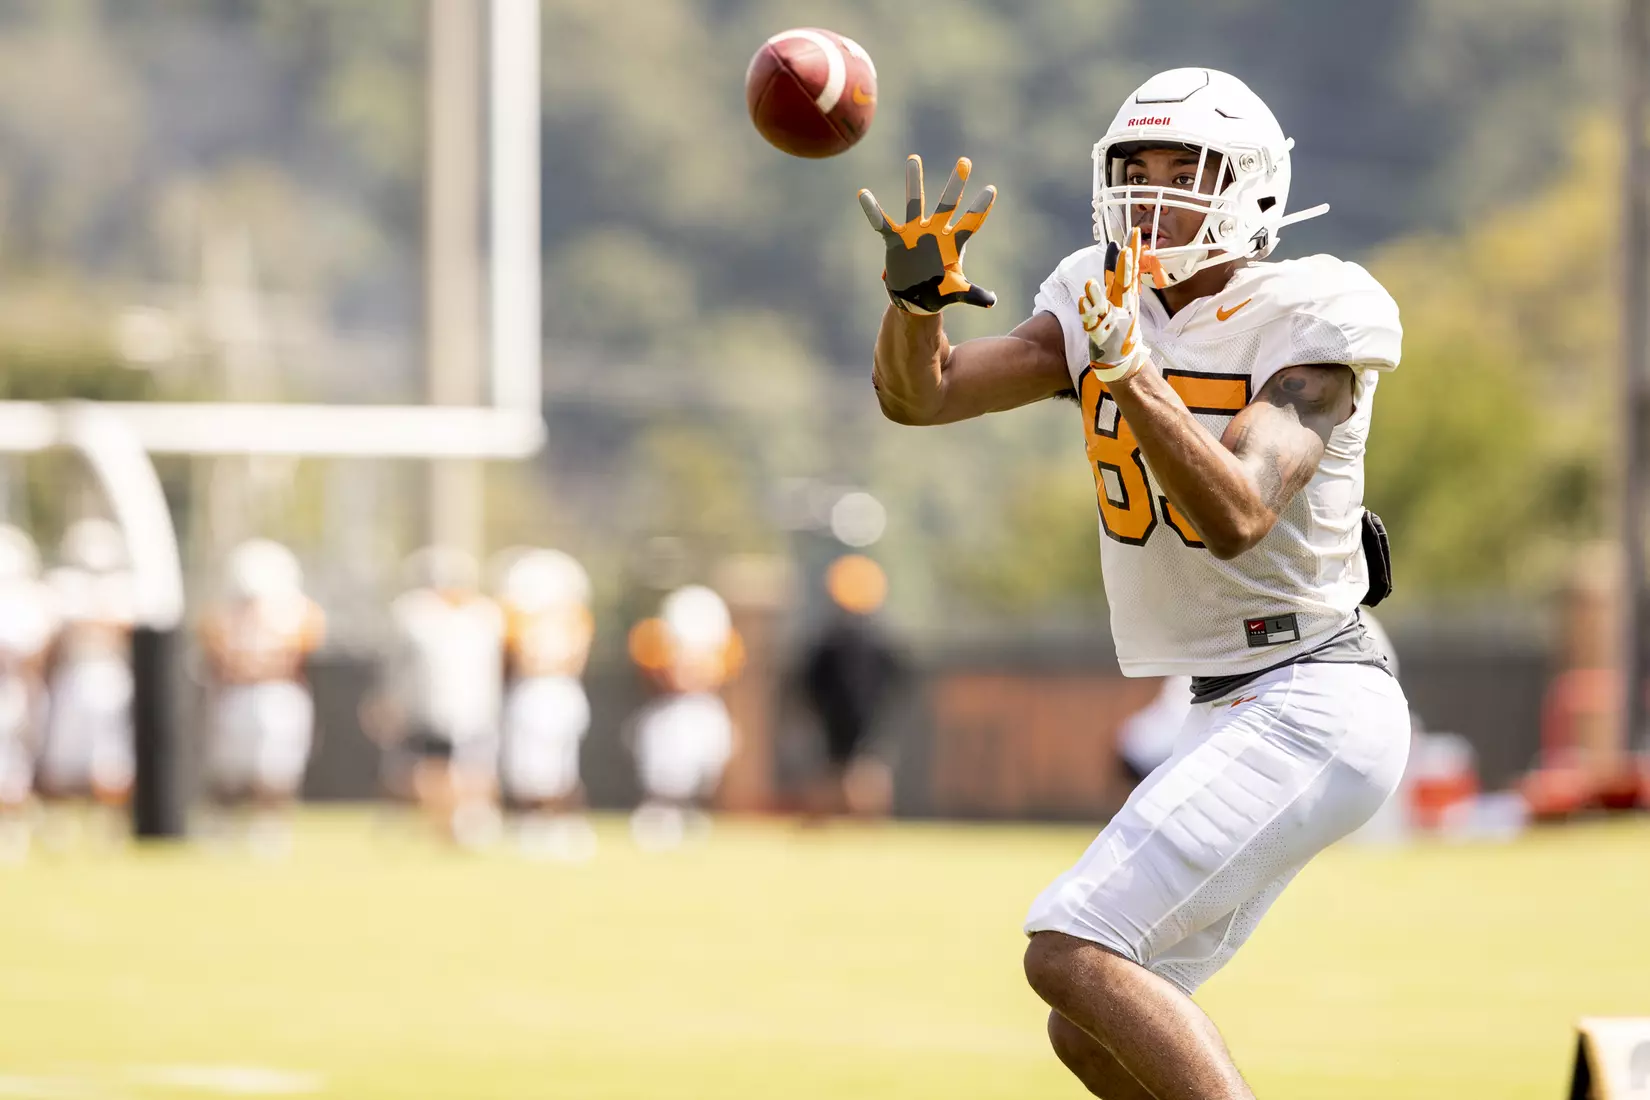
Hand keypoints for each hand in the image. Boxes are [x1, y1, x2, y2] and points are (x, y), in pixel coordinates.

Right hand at [858, 154, 996, 314]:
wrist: (915, 298)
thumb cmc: (939, 293)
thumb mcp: (956, 292)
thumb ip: (973, 294)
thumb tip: (992, 301)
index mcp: (954, 243)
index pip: (971, 222)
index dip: (980, 208)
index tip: (991, 189)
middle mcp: (936, 232)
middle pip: (947, 204)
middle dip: (956, 184)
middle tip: (965, 162)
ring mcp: (915, 232)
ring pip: (914, 203)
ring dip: (913, 182)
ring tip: (914, 159)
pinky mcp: (896, 239)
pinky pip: (882, 222)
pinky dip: (873, 210)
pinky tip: (864, 194)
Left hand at [1078, 227, 1150, 382]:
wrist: (1122, 360)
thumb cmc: (1121, 327)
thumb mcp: (1123, 301)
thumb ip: (1118, 277)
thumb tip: (1116, 252)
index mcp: (1127, 298)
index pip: (1131, 271)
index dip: (1133, 252)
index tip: (1135, 232)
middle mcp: (1122, 308)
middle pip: (1124, 286)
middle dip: (1125, 268)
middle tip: (1126, 250)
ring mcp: (1112, 322)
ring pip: (1103, 307)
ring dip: (1097, 295)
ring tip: (1090, 283)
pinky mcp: (1101, 336)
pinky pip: (1092, 324)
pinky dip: (1087, 314)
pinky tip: (1081, 303)